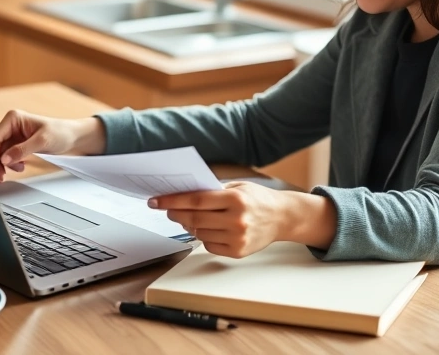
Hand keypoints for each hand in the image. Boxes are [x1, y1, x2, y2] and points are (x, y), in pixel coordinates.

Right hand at [0, 110, 105, 182]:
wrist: (72, 137)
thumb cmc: (60, 132)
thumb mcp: (42, 141)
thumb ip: (22, 150)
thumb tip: (4, 159)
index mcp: (13, 118)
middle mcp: (10, 125)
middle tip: (0, 178)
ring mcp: (13, 135)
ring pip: (0, 154)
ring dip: (5, 165)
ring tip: (18, 169)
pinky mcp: (17, 143)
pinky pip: (7, 156)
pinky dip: (11, 164)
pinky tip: (21, 166)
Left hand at [152, 182, 284, 258]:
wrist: (283, 217)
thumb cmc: (258, 199)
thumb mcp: (238, 186)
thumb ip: (213, 191)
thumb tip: (182, 196)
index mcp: (236, 199)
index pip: (195, 200)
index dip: (172, 201)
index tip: (156, 201)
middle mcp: (236, 220)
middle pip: (194, 218)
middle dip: (175, 213)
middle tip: (166, 209)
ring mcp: (237, 238)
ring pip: (199, 233)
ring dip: (190, 225)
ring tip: (190, 218)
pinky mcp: (238, 252)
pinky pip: (208, 246)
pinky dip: (204, 237)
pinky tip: (209, 228)